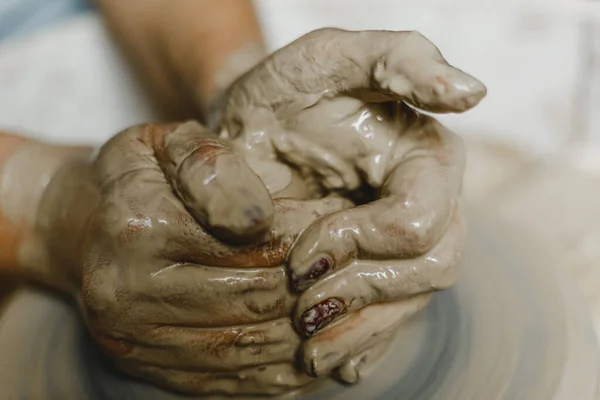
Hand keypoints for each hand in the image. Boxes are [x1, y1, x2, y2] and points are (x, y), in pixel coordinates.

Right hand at [37, 121, 351, 394]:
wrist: (82, 228)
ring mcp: (137, 340)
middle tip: (352, 261)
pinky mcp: (149, 368)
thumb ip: (213, 165)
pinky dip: (280, 370)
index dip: (311, 230)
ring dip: (308, 330)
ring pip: (249, 347)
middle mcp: (130, 292)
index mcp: (139, 227)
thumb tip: (260, 220)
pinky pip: (229, 381)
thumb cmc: (138, 176)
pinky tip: (313, 348)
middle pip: (256, 298)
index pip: (254, 240)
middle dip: (317, 281)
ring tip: (344, 302)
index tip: (341, 217)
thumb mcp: (167, 143)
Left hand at [213, 29, 483, 378]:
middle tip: (299, 303)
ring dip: (359, 329)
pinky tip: (335, 363)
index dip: (362, 244)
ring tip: (307, 349)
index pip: (420, 219)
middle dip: (361, 294)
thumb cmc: (290, 89)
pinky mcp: (380, 266)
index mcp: (425, 157)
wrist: (255, 129)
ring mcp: (405, 241)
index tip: (302, 256)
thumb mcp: (331, 57)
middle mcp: (428, 202)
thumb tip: (471, 93)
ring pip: (409, 302)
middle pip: (428, 269)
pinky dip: (362, 346)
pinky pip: (389, 319)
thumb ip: (400, 60)